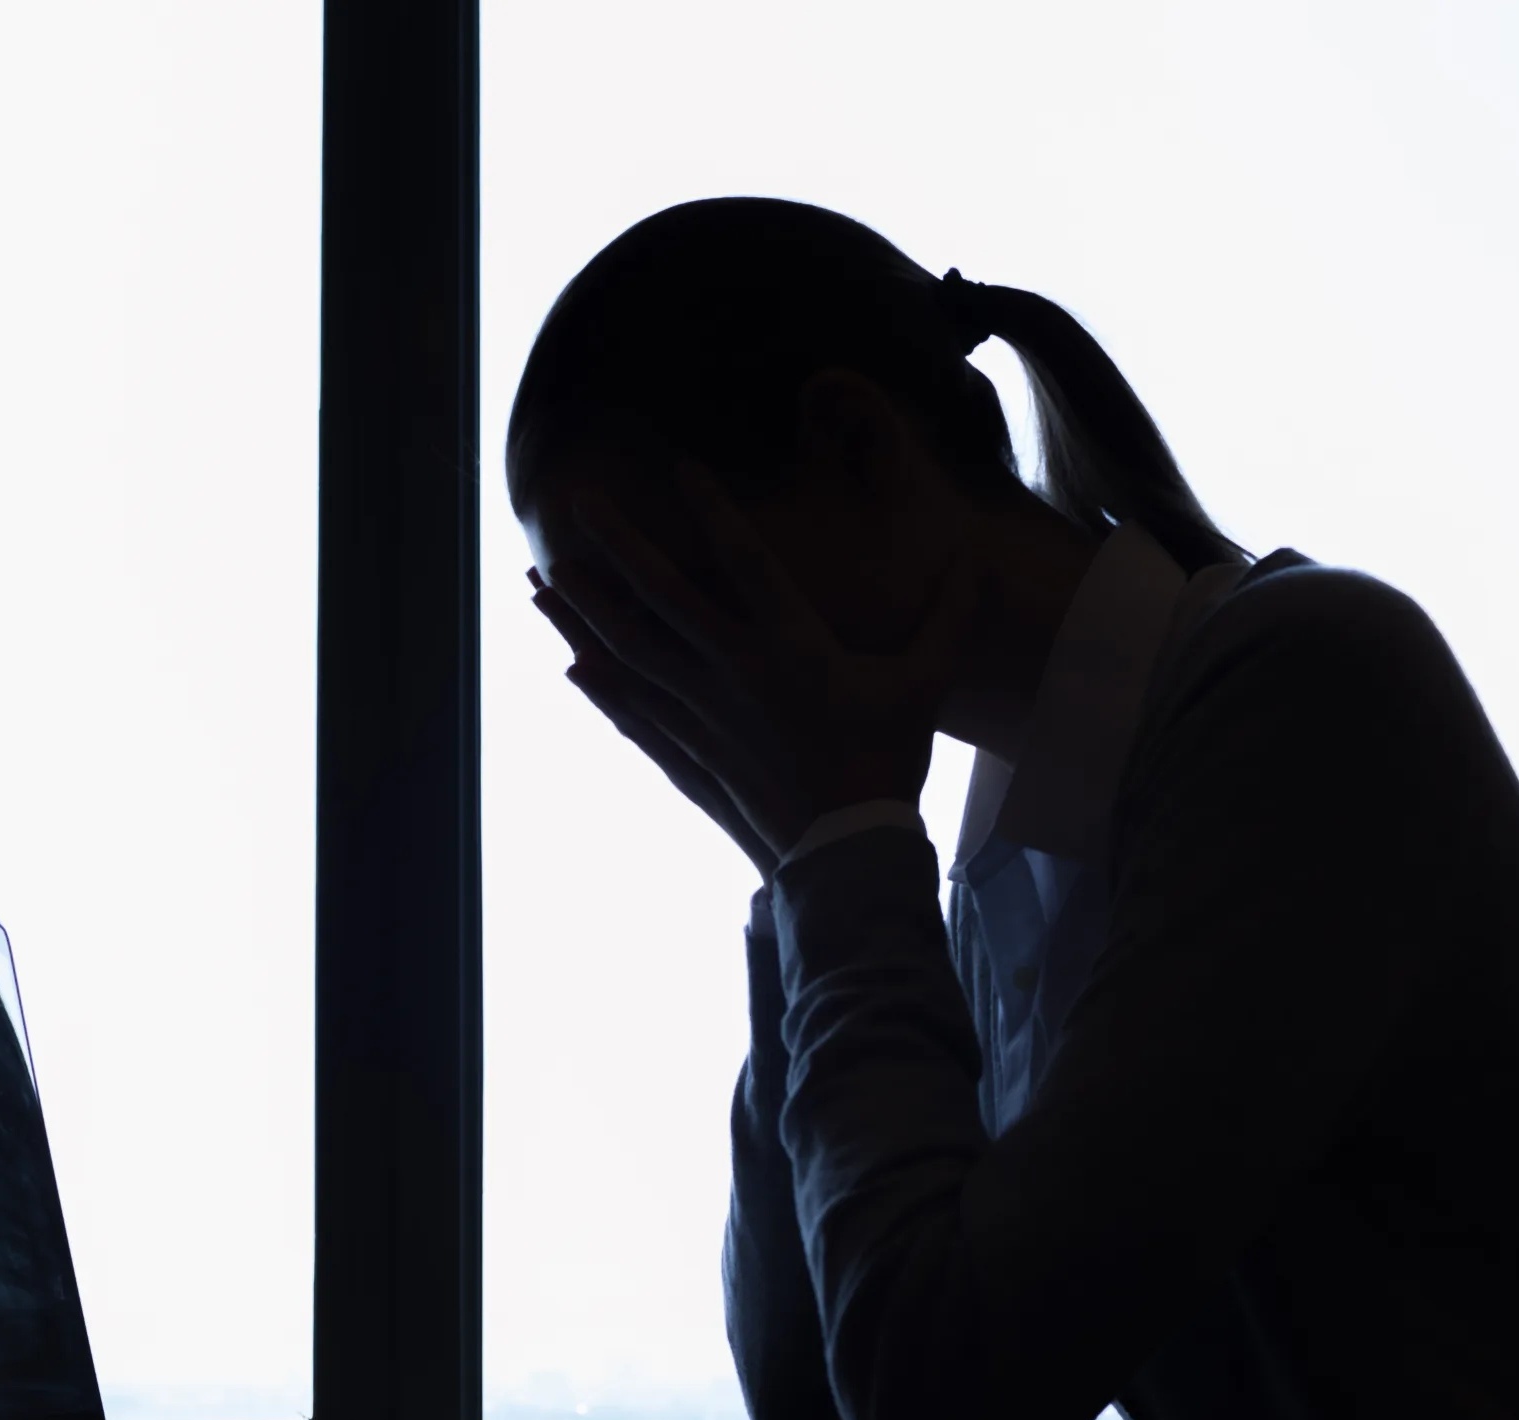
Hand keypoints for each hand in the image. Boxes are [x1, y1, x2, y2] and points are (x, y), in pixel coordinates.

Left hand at [547, 463, 969, 859]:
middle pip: (661, 597)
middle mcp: (734, 672)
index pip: (745, 561)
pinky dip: (602, 688)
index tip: (680, 469)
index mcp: (792, 646)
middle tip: (575, 504)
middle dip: (616, 547)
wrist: (848, 852)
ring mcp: (703, 715)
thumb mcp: (924, 684)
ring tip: (543, 579)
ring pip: (630, 651)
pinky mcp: (690, 754)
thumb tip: (976, 561)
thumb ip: (947, 618)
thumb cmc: (888, 762)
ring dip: (584, 612)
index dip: (714, 512)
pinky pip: (634, 713)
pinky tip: (573, 666)